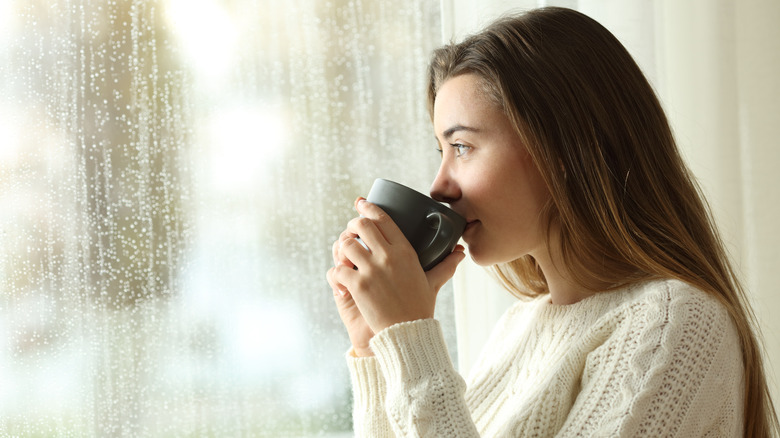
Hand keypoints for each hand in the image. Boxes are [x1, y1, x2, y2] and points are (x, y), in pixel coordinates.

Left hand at [327, 198, 465, 351]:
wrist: (408, 333)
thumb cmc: (420, 307)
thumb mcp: (433, 282)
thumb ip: (446, 265)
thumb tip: (460, 253)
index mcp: (405, 251)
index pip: (383, 219)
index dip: (368, 207)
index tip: (361, 203)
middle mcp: (387, 257)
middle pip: (362, 225)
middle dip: (352, 224)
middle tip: (351, 230)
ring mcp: (371, 271)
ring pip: (346, 244)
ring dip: (341, 247)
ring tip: (344, 254)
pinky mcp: (358, 286)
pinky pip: (337, 269)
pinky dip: (335, 273)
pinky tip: (340, 279)